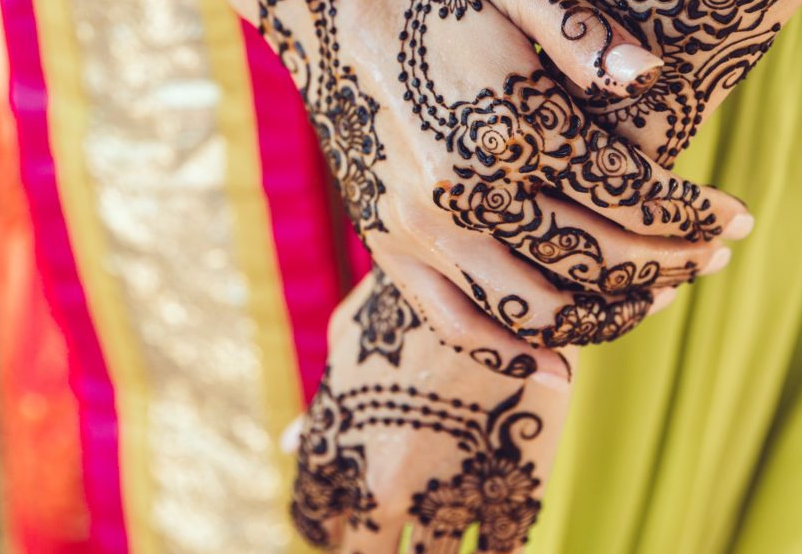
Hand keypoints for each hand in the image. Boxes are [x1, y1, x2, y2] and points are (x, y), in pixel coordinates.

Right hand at [132, 0, 753, 348]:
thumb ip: (585, 33)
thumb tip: (653, 78)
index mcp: (508, 123)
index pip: (627, 193)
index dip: (693, 214)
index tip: (737, 219)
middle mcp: (466, 188)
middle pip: (594, 257)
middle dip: (671, 264)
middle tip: (716, 259)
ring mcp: (422, 225)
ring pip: (536, 305)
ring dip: (609, 313)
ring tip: (656, 298)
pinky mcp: (389, 242)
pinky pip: (457, 321)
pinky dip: (512, 352)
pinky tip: (561, 368)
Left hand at [291, 267, 577, 552]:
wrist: (500, 276)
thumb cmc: (414, 298)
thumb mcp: (351, 340)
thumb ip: (324, 404)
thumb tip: (291, 446)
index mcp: (336, 448)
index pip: (318, 523)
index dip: (331, 528)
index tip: (347, 524)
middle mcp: (381, 485)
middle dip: (375, 551)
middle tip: (392, 541)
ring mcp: (447, 495)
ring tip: (442, 532)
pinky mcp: (510, 491)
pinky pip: (499, 553)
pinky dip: (494, 553)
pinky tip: (492, 541)